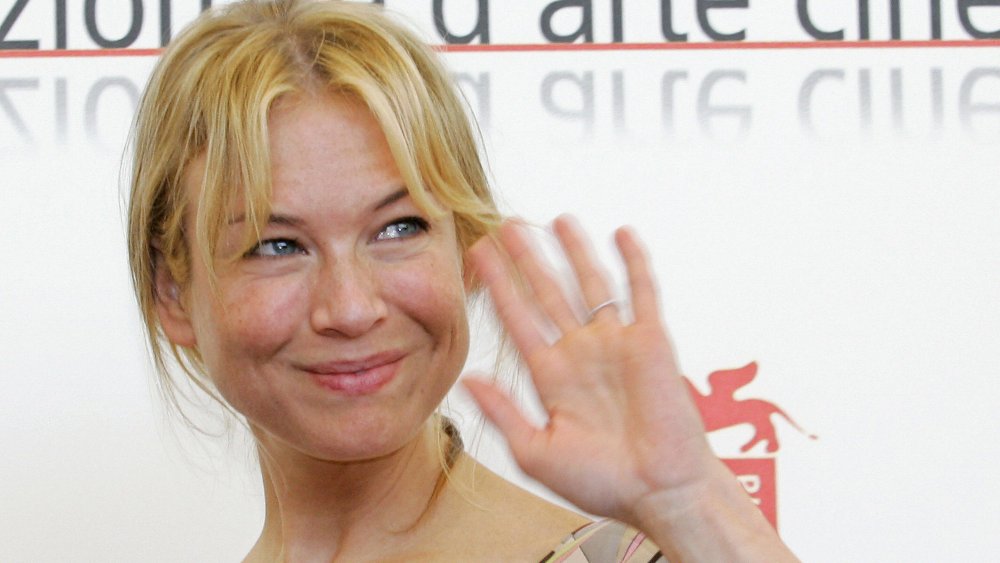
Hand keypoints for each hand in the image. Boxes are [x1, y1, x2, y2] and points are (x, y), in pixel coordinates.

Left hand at [463, 216, 718, 522]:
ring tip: (556, 219)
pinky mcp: (652, 341)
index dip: (498, 286)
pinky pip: (642, 293)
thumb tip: (466, 380)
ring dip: (574, 251)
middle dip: (527, 259)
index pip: (518, 319)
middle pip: (548, 293)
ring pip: (591, 284)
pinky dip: (634, 262)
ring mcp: (617, 344)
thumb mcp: (537, 451)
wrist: (660, 493)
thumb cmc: (603, 483)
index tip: (477, 256)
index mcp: (551, 377)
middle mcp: (581, 353)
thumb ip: (503, 412)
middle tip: (505, 225)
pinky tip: (621, 234)